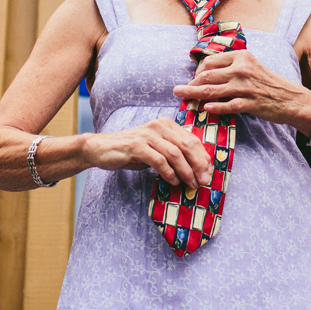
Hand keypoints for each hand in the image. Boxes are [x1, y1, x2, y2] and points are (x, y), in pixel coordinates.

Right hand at [81, 118, 211, 189]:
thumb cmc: (132, 151)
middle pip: (186, 144)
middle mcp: (158, 125)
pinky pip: (158, 160)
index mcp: (166, 124)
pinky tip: (173, 181)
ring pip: (174, 153)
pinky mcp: (136, 146)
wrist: (102, 149)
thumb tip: (197, 170)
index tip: (209, 173)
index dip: (203, 157)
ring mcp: (147, 134)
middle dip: (198, 164)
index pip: (192, 139)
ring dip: (185, 171)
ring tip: (191, 184)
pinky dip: (168, 172)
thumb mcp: (156, 149)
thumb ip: (174, 154)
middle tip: (204, 180)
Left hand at [173, 51, 310, 128]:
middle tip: (181, 90)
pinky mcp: (249, 103)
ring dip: (193, 94)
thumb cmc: (269, 83)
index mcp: (241, 56)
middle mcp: (241, 69)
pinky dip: (214, 107)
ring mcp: (245, 87)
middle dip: (191, 84)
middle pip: (207, 76)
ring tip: (181, 96)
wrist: (291, 98)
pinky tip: (205, 109)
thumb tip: (205, 73)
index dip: (197, 72)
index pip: (210, 62)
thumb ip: (231, 66)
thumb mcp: (251, 66)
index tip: (193, 79)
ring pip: (212, 91)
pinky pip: (226, 106)